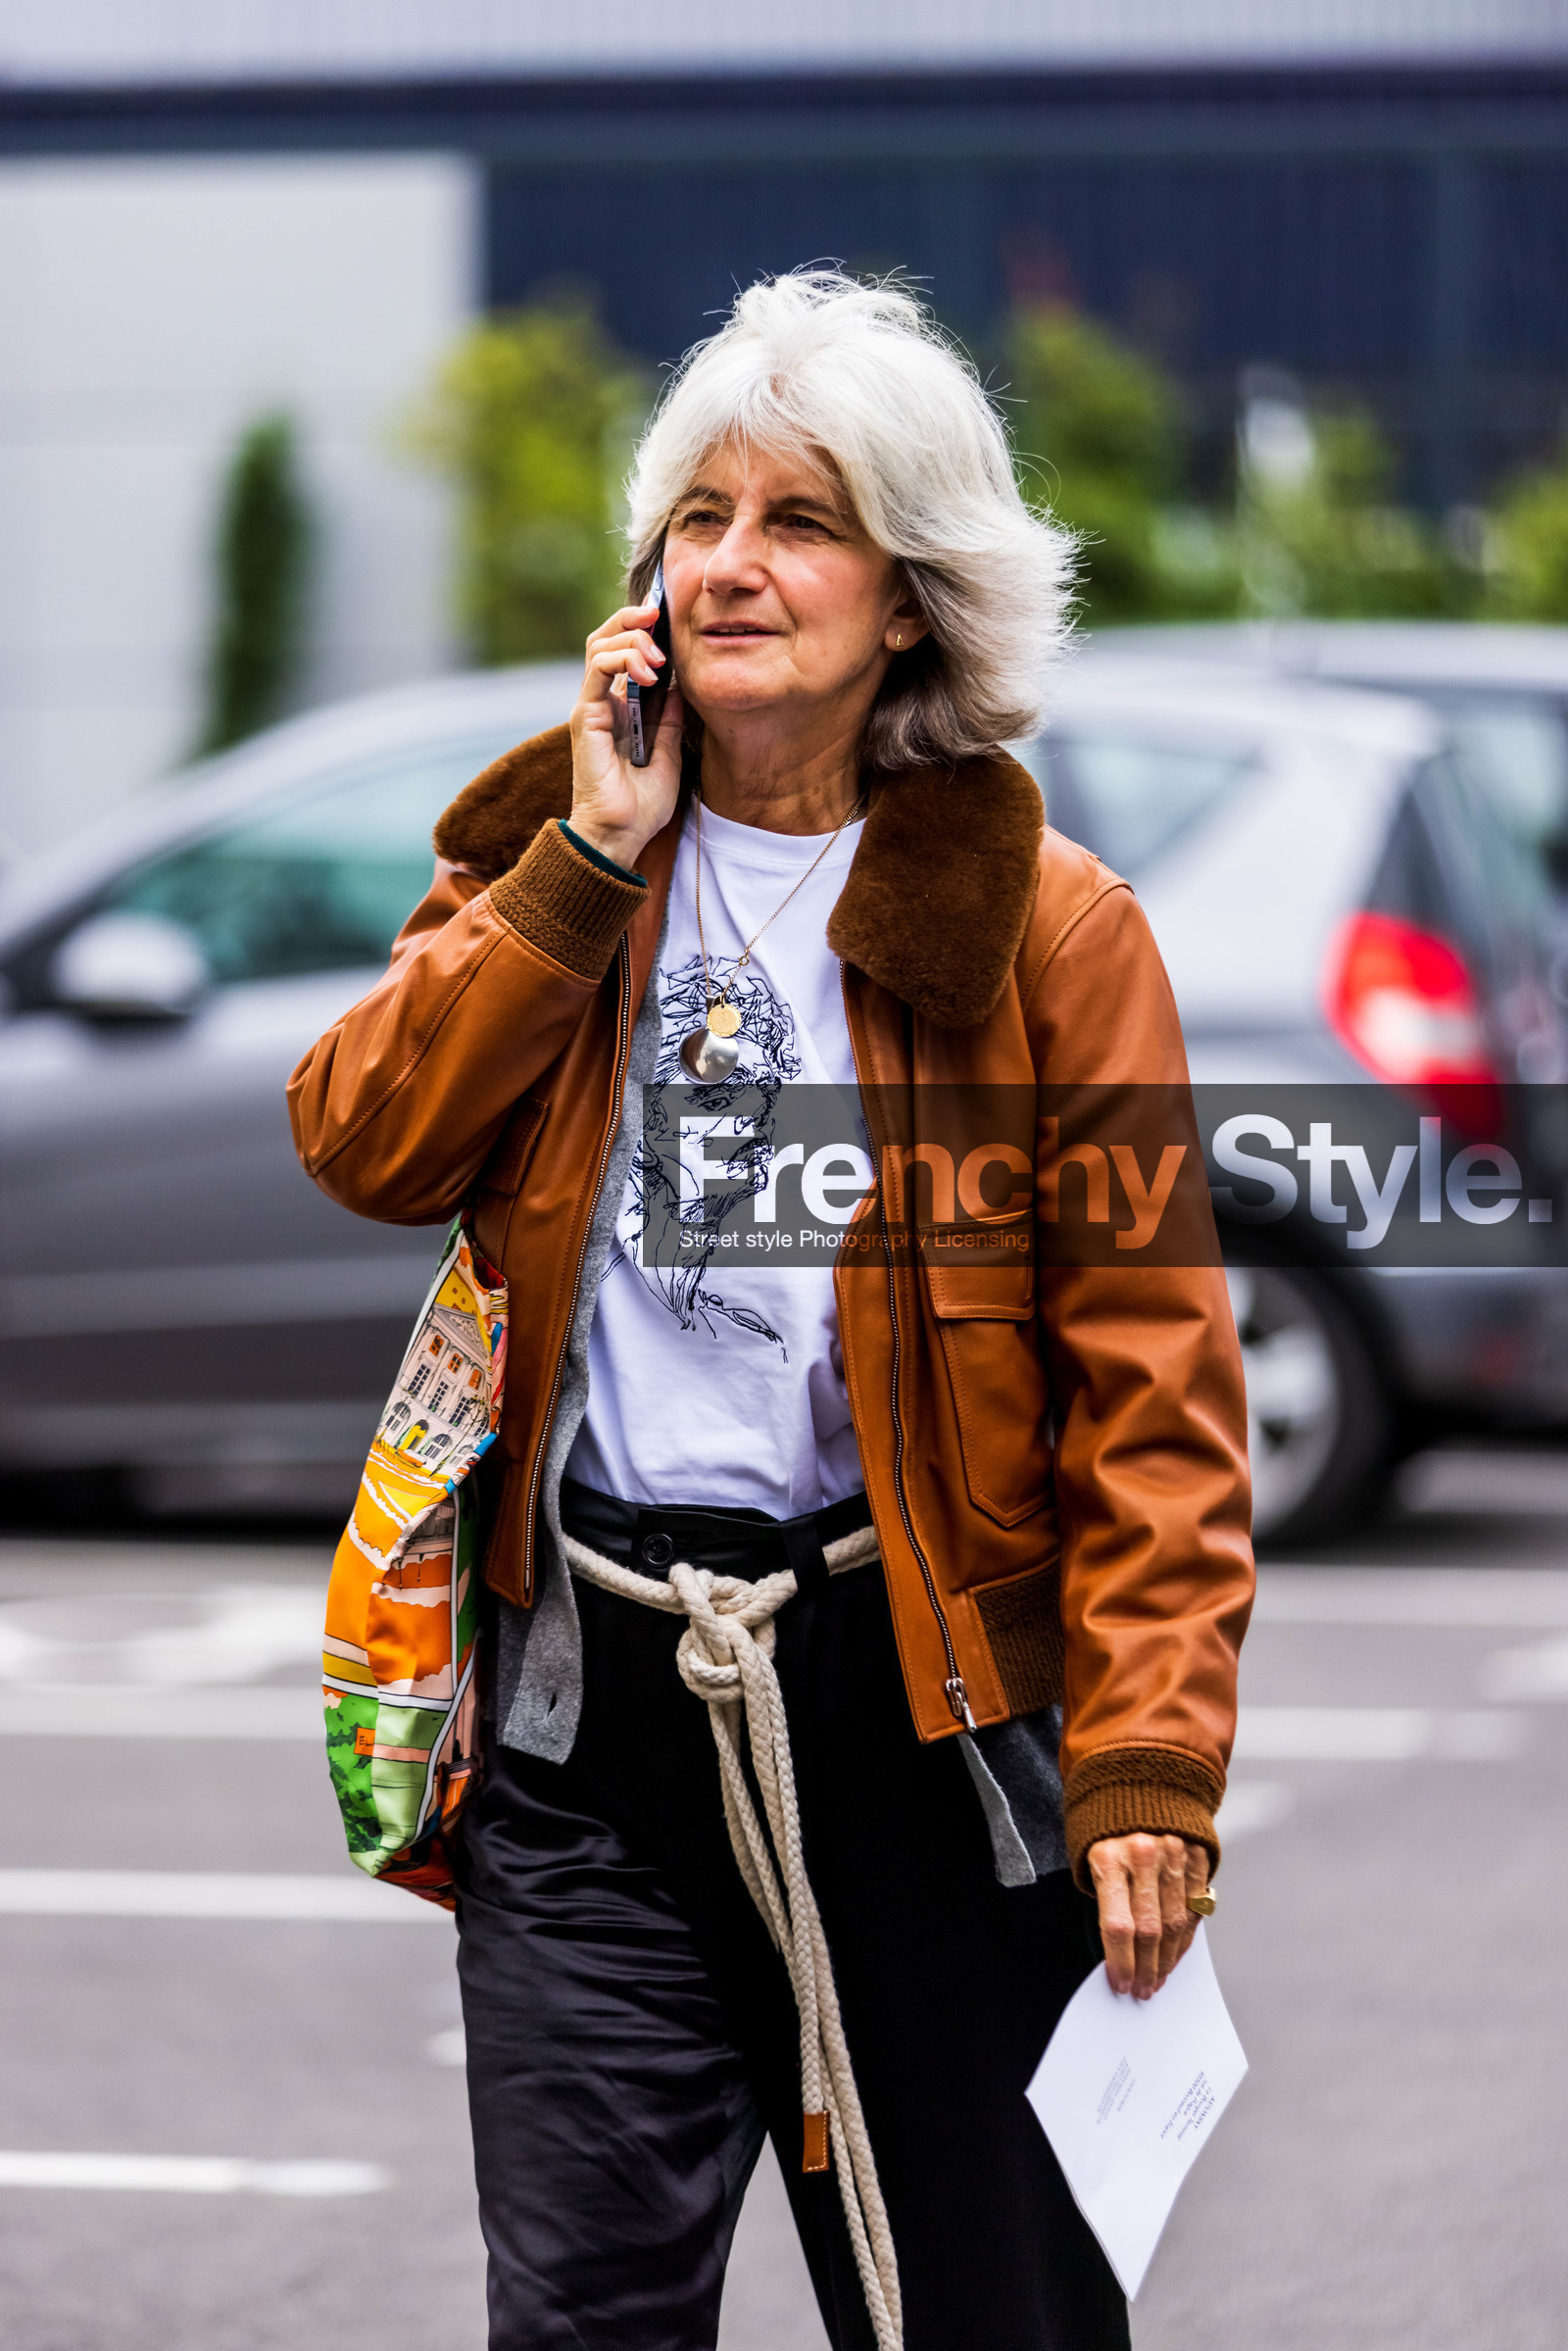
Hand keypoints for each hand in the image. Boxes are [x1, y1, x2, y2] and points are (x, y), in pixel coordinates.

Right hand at [568, 600, 685, 869]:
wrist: (620, 837)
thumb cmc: (642, 806)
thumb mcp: (670, 752)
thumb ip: (671, 717)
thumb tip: (683, 683)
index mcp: (621, 708)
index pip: (625, 650)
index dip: (645, 628)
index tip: (671, 618)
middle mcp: (603, 701)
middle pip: (606, 637)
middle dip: (634, 617)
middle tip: (661, 612)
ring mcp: (591, 706)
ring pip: (599, 644)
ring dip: (632, 637)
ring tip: (659, 657)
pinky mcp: (585, 716)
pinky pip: (597, 669)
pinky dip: (623, 659)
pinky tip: (649, 675)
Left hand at [1088, 1833, 1209, 1999]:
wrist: (1138, 1774)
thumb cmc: (1106, 1822)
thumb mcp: (1089, 1852)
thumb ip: (1105, 1895)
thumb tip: (1118, 1947)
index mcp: (1109, 1857)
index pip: (1117, 1926)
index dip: (1120, 1962)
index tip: (1119, 1984)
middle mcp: (1144, 1856)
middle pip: (1149, 1930)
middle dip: (1145, 1968)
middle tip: (1142, 1990)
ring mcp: (1174, 1854)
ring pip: (1176, 1923)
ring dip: (1168, 1958)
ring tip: (1159, 1978)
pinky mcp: (1196, 1853)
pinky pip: (1194, 1905)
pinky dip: (1187, 1935)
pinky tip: (1177, 1952)